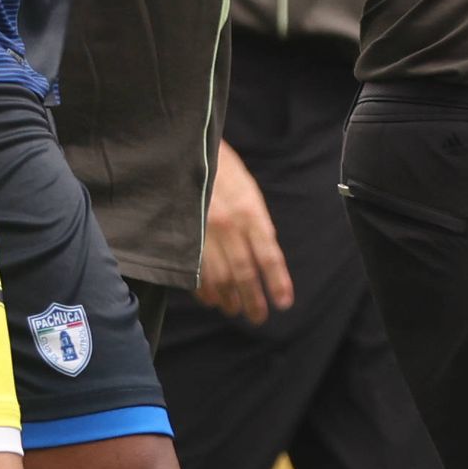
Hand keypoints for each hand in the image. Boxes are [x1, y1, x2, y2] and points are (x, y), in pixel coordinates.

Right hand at [194, 140, 293, 324]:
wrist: (187, 150)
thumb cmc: (223, 171)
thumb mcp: (249, 191)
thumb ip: (258, 223)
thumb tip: (265, 255)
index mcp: (250, 212)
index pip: (269, 256)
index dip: (277, 283)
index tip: (283, 303)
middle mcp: (228, 225)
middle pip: (244, 273)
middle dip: (253, 300)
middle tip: (258, 317)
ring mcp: (203, 232)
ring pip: (219, 277)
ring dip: (229, 299)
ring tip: (235, 310)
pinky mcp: (183, 235)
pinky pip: (195, 270)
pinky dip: (205, 290)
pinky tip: (212, 299)